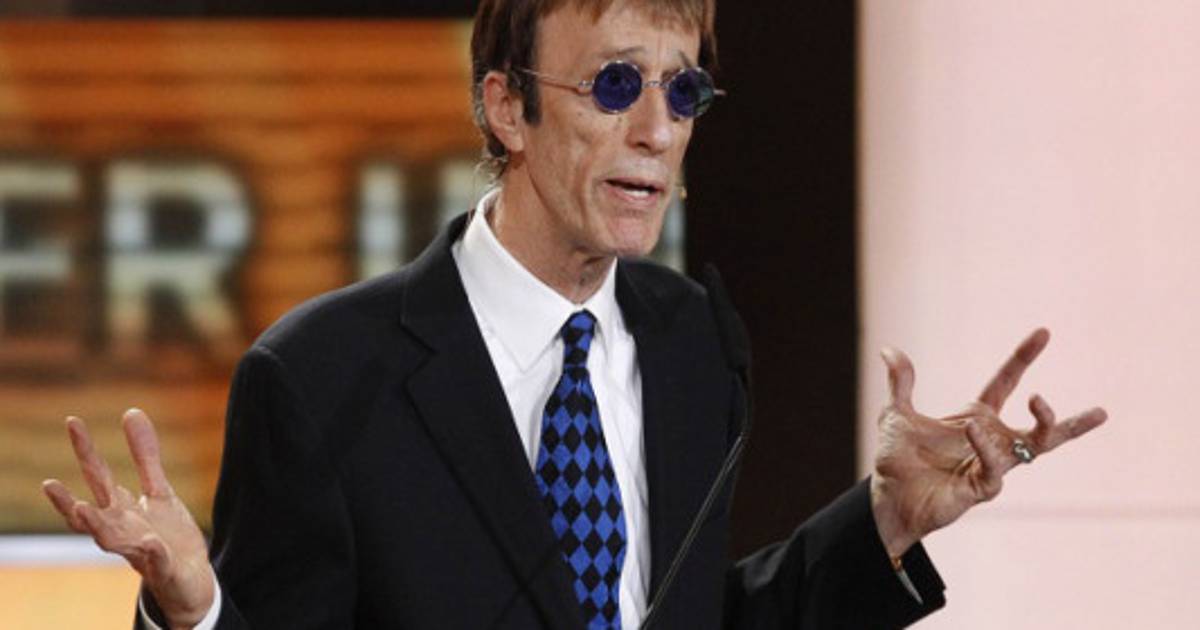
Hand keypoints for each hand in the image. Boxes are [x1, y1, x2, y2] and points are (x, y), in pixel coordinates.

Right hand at [42, 409, 213, 627]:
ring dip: (96, 527)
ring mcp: (138, 550)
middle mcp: (121, 530)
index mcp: (120, 509)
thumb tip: (131, 411)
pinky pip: (155, 559)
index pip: (98, 476)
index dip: (86, 450)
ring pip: (110, 541)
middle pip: (95, 508)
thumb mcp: (158, 491)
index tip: (73, 422)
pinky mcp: (162, 567)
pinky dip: (151, 551)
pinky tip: (152, 541)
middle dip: (70, 498)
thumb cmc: (165, 535)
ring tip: (80, 510)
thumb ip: (145, 457)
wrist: (188, 580)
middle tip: (48, 482)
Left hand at [869, 328, 1107, 557]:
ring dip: (1041, 423)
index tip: (1043, 332)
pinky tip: (975, 428)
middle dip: (1070, 421)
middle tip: (1101, 412)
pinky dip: (987, 446)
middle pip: (1043, 430)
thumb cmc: (898, 461)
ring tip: (1038, 400)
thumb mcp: (897, 414)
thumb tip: (889, 349)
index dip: (1023, 358)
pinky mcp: (982, 488)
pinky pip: (995, 466)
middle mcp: (991, 441)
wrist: (887, 499)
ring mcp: (990, 465)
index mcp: (976, 418)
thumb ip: (900, 382)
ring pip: (1033, 448)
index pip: (1006, 382)